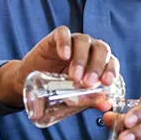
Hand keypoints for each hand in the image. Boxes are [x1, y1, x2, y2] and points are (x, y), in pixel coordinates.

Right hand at [0, 25, 119, 107]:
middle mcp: (89, 48)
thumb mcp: (74, 96)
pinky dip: (65, 43)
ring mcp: (73, 41)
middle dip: (97, 66)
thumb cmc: (57, 87)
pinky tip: (64, 55)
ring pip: (83, 41)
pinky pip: (63, 33)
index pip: (111, 61)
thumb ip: (90, 99)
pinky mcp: (55, 37)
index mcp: (99, 61)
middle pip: (101, 49)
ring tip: (74, 77)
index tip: (106, 82)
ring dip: (81, 59)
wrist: (29, 81)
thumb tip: (106, 106)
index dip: (111, 70)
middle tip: (88, 83)